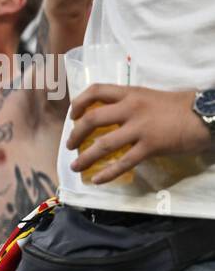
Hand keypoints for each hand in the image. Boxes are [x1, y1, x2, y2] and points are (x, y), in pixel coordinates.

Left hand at [67, 84, 211, 183]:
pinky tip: (96, 179)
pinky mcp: (150, 146)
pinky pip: (123, 162)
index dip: (79, 103)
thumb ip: (130, 103)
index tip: (73, 116)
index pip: (95, 90)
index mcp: (131, 93)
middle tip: (70, 145)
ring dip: (85, 158)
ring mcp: (140, 128)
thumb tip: (109, 115)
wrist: (206, 115)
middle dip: (76, 134)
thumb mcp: (150, 97)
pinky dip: (107, 173)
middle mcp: (132, 108)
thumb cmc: (180, 106)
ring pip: (103, 145)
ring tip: (75, 166)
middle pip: (92, 119)